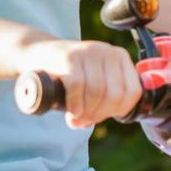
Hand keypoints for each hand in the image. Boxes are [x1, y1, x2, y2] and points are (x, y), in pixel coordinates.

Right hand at [15, 39, 141, 128]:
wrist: (37, 54)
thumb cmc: (68, 74)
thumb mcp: (92, 83)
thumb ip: (101, 101)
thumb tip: (97, 120)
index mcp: (120, 57)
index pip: (132, 92)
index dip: (117, 111)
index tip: (100, 115)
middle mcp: (107, 51)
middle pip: (115, 94)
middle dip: (99, 114)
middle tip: (84, 119)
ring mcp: (88, 51)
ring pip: (97, 91)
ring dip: (86, 112)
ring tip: (75, 117)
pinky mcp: (69, 55)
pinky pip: (78, 85)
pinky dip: (75, 103)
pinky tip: (71, 111)